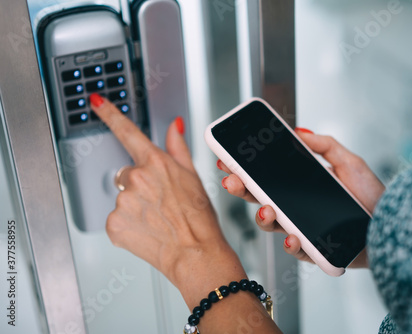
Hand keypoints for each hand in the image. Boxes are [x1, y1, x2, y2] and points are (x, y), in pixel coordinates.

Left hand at [90, 94, 245, 308]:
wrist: (195, 252)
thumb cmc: (198, 218)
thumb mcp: (193, 176)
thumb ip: (177, 147)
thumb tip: (174, 126)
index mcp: (156, 163)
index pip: (127, 132)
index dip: (109, 114)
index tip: (96, 102)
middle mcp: (136, 178)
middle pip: (126, 174)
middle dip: (138, 185)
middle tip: (159, 203)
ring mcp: (122, 202)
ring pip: (122, 197)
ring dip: (134, 206)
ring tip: (156, 219)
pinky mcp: (114, 224)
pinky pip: (116, 219)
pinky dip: (127, 225)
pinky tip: (146, 230)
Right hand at [218, 128, 385, 267]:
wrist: (392, 225)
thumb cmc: (371, 196)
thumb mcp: (349, 162)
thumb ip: (324, 145)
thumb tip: (299, 130)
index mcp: (299, 187)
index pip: (265, 177)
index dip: (245, 170)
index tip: (227, 160)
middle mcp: (295, 208)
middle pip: (260, 199)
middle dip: (241, 189)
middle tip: (231, 180)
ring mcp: (301, 229)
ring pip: (271, 226)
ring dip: (262, 217)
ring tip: (266, 209)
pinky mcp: (313, 250)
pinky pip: (296, 250)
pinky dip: (292, 244)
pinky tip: (293, 236)